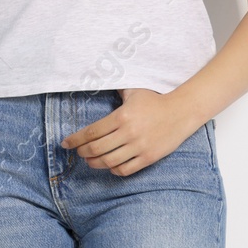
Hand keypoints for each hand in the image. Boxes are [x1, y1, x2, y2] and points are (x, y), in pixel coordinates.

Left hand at [62, 88, 204, 176]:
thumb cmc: (155, 101)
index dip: (75, 140)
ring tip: (90, 161)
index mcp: (122, 116)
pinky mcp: (148, 158)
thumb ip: (116, 90)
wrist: (182, 112)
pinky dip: (113, 170)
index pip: (92, 132)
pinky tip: (109, 165)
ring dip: (95, 163)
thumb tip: (98, 78)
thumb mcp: (134, 91)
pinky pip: (124, 170)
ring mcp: (139, 147)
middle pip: (97, 149)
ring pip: (108, 162)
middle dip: (82, 152)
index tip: (65, 143)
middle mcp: (129, 133)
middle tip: (78, 152)